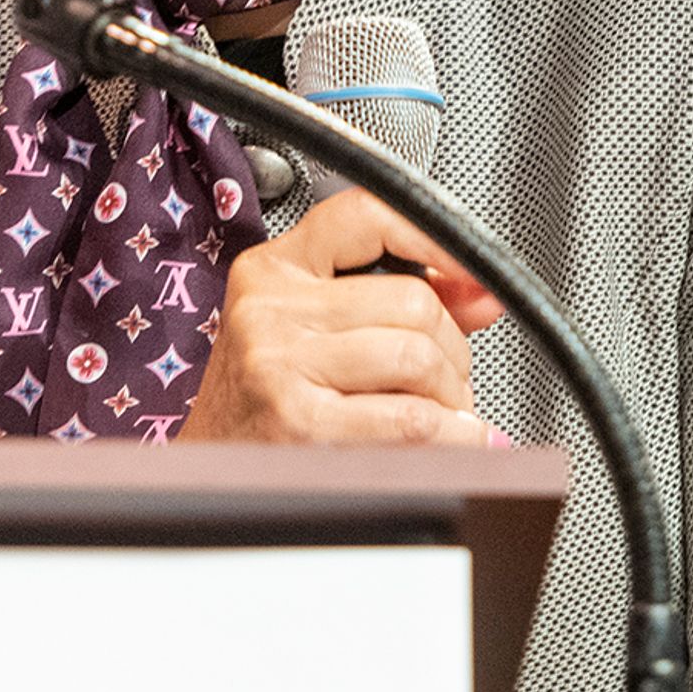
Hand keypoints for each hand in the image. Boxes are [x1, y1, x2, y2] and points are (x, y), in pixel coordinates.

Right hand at [181, 187, 505, 445]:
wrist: (209, 477)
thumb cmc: (264, 404)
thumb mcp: (312, 331)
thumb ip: (397, 302)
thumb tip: (483, 292)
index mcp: (272, 271)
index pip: (365, 215)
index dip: (435, 239)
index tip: (473, 271)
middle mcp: (268, 309)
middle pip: (414, 302)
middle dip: (451, 350)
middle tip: (442, 381)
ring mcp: (279, 363)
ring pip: (419, 357)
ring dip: (449, 395)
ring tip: (434, 413)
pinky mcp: (299, 422)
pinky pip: (414, 418)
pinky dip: (453, 434)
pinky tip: (450, 438)